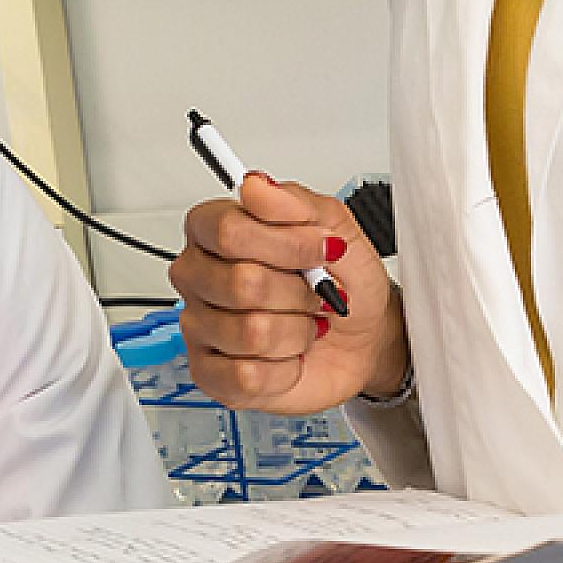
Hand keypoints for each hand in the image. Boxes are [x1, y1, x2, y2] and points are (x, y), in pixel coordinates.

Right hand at [176, 172, 405, 413]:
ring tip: (301, 325)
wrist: (363, 338)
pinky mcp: (211, 374)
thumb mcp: (336, 230)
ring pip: (250, 332)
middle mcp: (199, 276)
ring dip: (296, 332)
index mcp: (216, 231)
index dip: (285, 244)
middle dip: (297, 293)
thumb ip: (295, 204)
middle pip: (241, 283)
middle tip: (312, 293)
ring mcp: (200, 326)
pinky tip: (287, 356)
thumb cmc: (342, 283)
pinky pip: (246, 375)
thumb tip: (255, 186)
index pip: (228, 230)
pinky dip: (286, 368)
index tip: (321, 250)